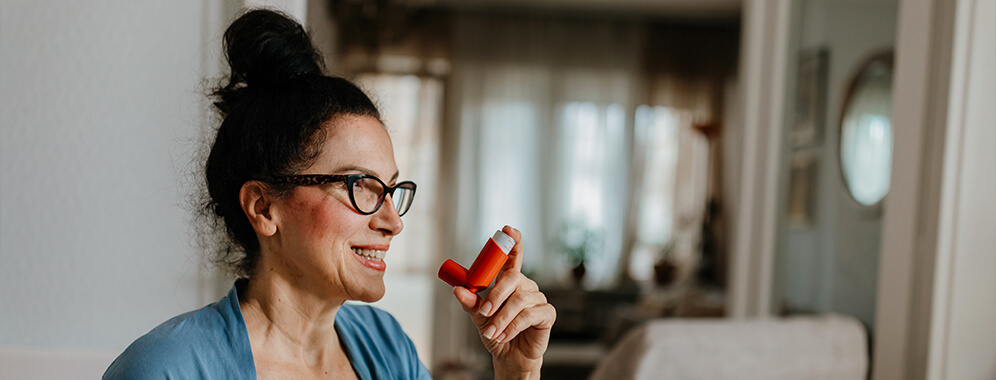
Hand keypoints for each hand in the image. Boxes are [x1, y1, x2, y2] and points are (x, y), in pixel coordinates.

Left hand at [452, 226, 556, 378]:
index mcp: (510, 281)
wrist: (509, 356)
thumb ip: (471, 302)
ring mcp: (538, 298)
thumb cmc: (496, 331)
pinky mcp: (547, 314)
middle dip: (496, 295)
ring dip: (501, 318)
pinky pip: (529, 315)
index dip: (512, 241)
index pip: (513, 256)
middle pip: (513, 278)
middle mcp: (526, 285)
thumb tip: (457, 290)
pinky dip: (513, 326)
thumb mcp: (479, 316)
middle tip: (484, 312)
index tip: (508, 230)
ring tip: (493, 332)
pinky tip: (505, 335)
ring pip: (519, 300)